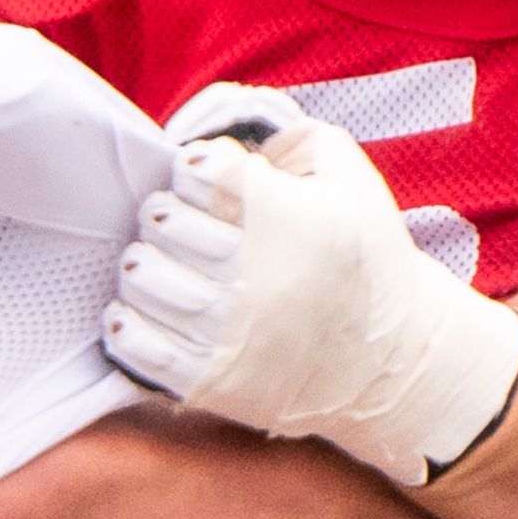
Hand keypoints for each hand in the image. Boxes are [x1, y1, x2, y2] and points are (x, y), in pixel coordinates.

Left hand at [105, 85, 517, 487]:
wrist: (391, 364)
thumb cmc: (366, 261)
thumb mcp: (354, 183)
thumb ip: (300, 137)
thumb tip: (232, 136)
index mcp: (288, 218)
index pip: (198, 171)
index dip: (195, 169)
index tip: (206, 181)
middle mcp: (253, 274)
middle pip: (162, 221)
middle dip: (164, 214)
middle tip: (176, 222)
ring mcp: (227, 332)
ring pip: (142, 277)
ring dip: (142, 263)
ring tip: (158, 264)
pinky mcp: (208, 381)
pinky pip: (135, 344)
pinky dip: (126, 322)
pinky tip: (139, 311)